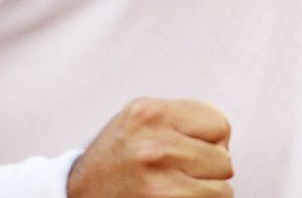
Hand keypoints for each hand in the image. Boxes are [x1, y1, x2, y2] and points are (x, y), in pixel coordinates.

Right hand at [68, 97, 233, 196]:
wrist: (77, 195)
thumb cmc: (116, 157)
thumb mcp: (139, 119)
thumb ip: (179, 117)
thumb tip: (224, 135)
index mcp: (150, 113)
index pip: (219, 124)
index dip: (210, 139)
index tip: (191, 147)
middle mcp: (155, 145)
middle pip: (223, 158)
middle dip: (207, 167)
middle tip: (179, 172)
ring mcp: (159, 182)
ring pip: (222, 188)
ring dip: (206, 191)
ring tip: (177, 187)